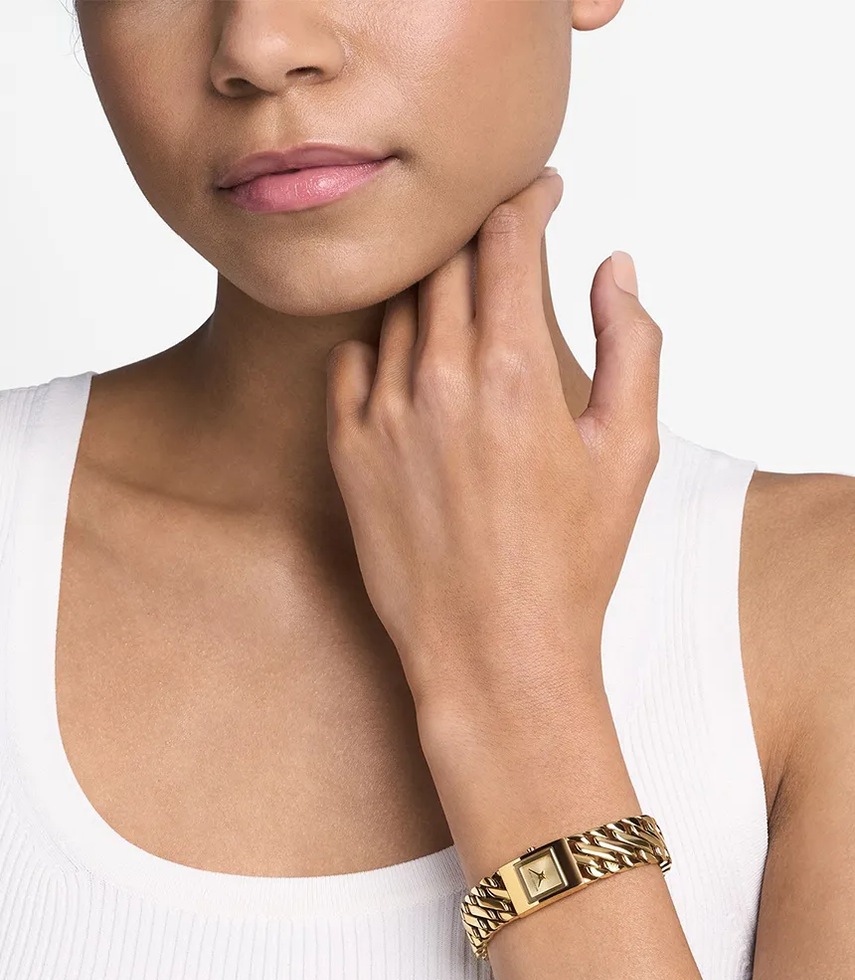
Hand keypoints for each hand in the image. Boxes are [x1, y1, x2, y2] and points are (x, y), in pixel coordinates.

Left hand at [325, 167, 662, 715]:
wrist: (492, 655)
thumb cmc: (571, 564)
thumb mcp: (628, 453)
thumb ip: (631, 346)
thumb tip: (614, 268)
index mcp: (514, 372)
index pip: (506, 237)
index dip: (527, 199)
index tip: (541, 193)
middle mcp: (438, 380)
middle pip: (447, 260)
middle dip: (482, 237)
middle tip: (506, 245)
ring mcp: (383, 415)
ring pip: (399, 307)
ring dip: (434, 293)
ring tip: (467, 316)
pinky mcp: (347, 451)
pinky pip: (351, 360)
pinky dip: (383, 346)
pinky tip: (414, 368)